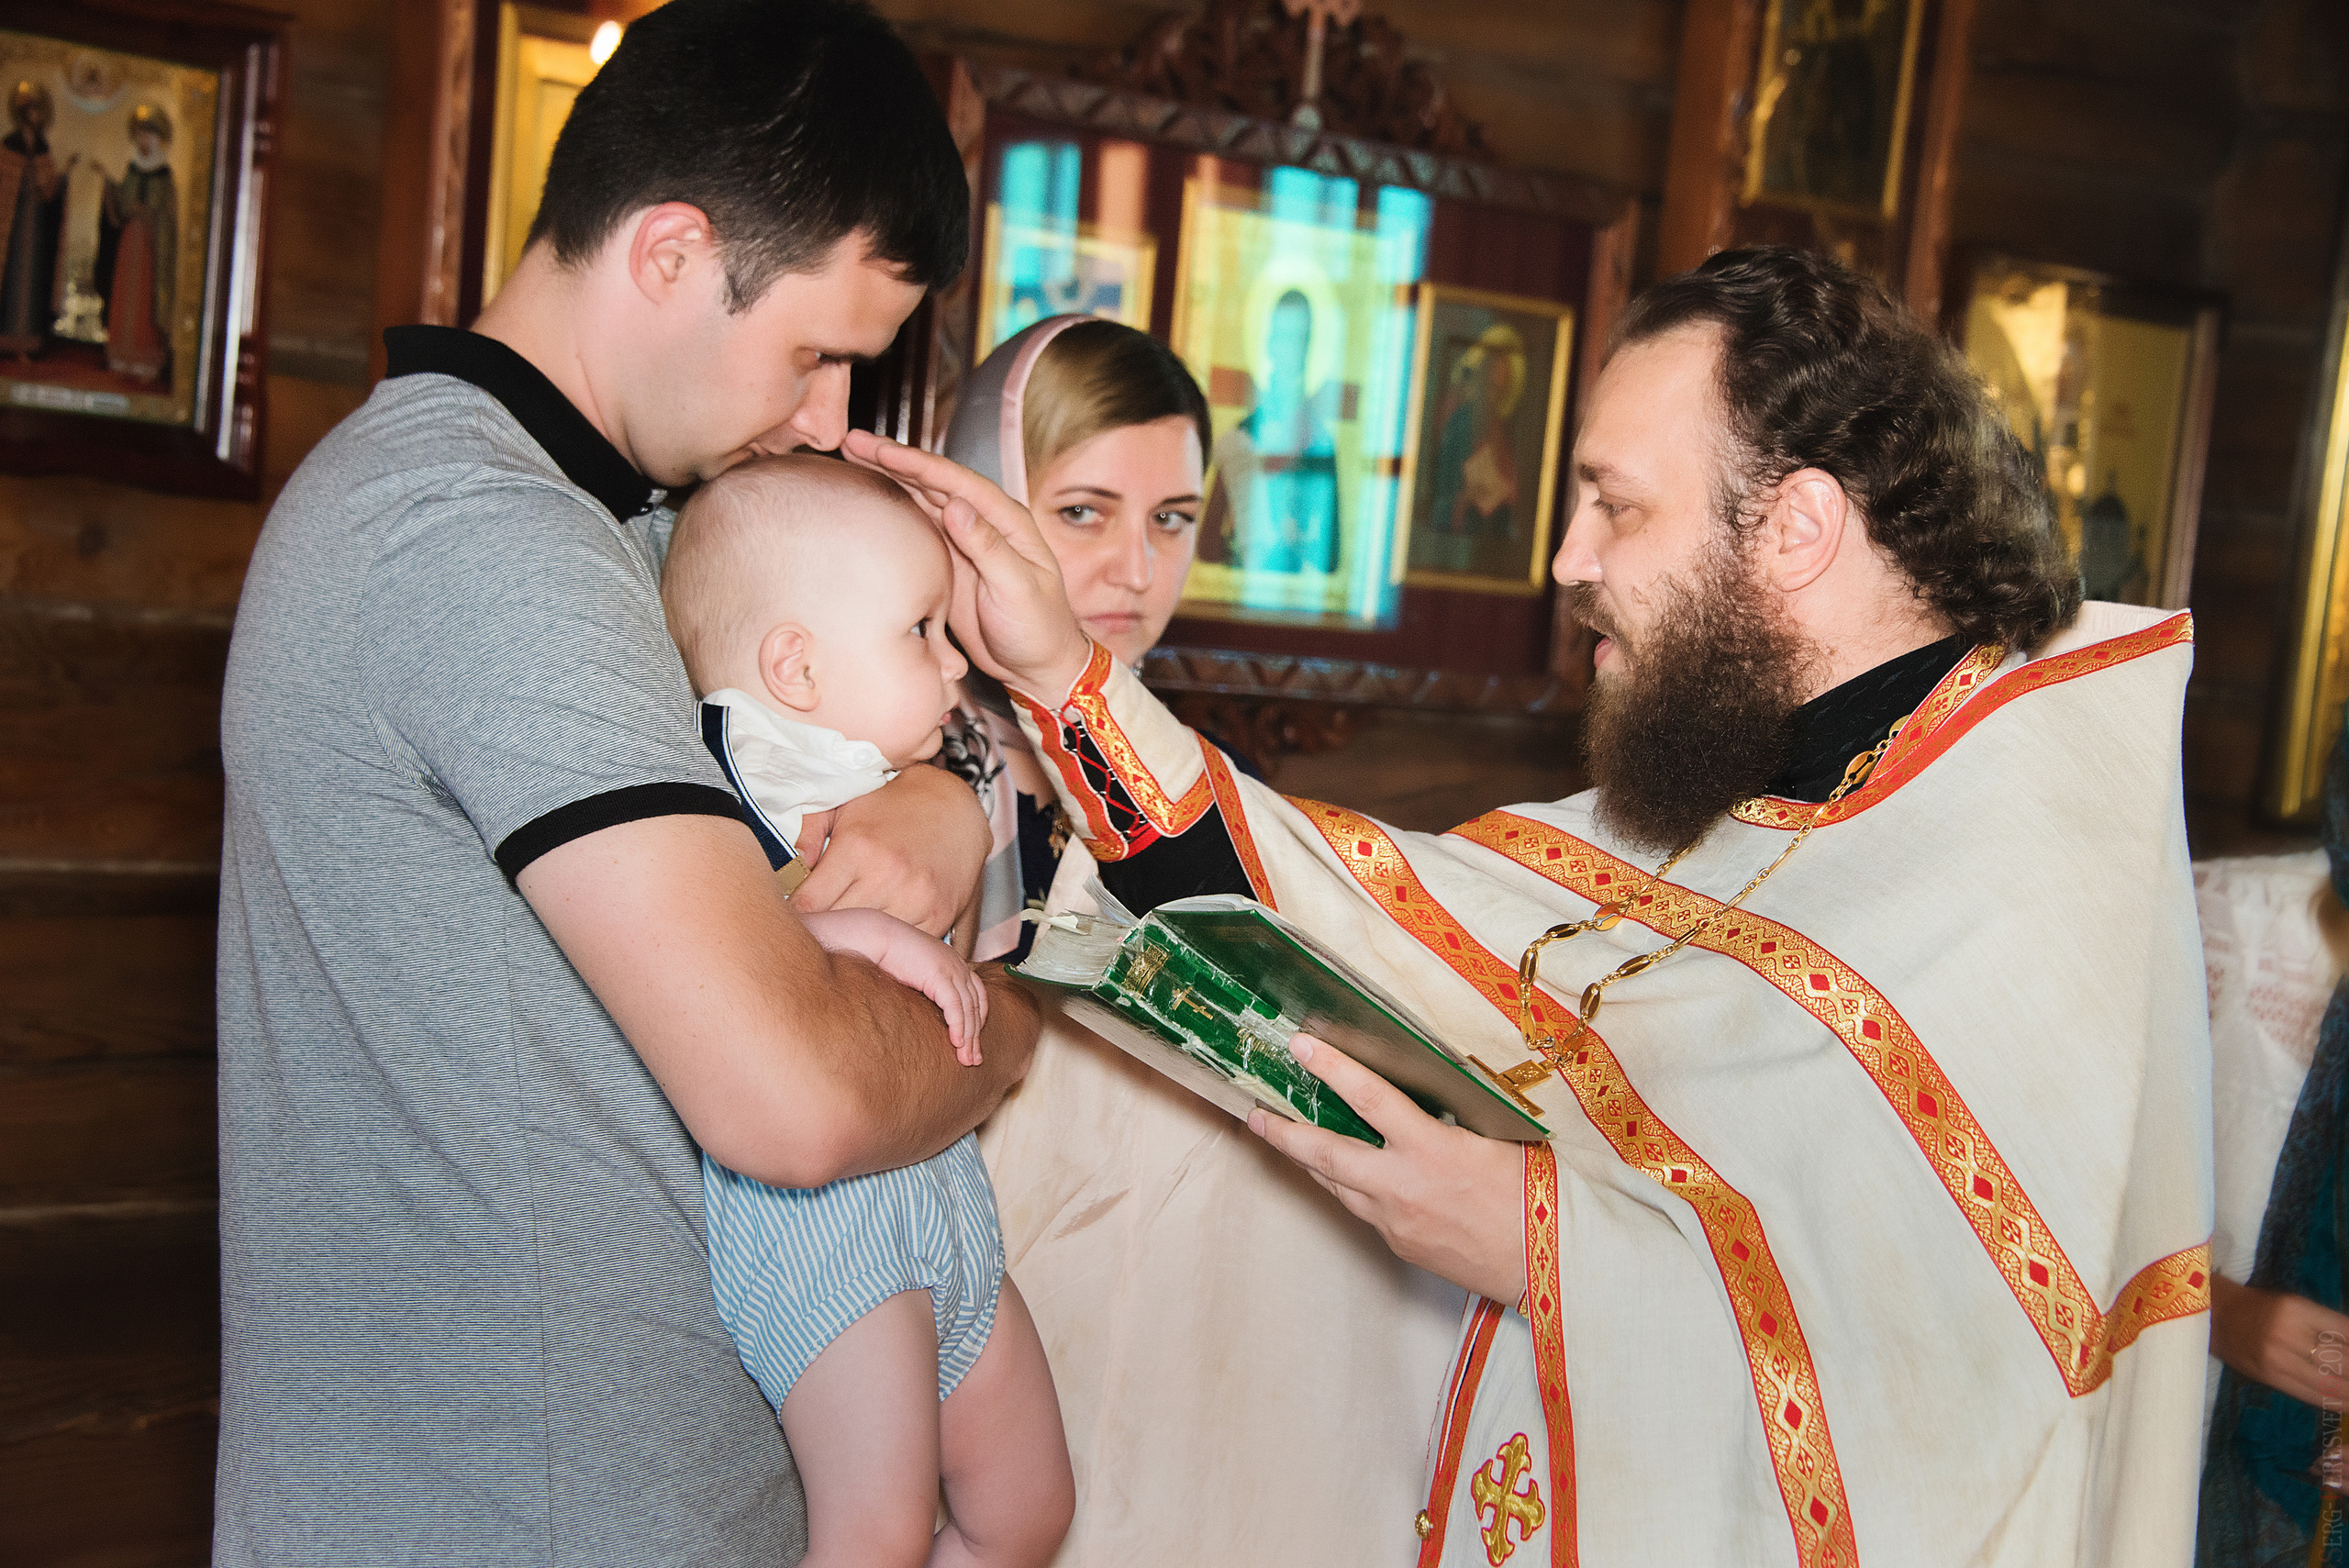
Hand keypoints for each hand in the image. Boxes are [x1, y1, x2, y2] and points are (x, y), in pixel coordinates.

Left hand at [793, 764, 986, 936]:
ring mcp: (916, 898)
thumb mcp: (845, 803)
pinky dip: (890, 945)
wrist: (957, 808)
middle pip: (836, 925)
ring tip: (848, 933)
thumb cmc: (893, 806)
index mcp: (857, 847)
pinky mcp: (939, 915)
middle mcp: (887, 874)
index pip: (809, 903)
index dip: (796, 914)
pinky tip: (881, 935)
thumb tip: (788, 869)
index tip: (793, 916)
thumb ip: (808, 829)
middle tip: (815, 928)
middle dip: (823, 928)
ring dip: (856, 941)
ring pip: (869, 941)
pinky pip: (902, 947)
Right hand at [800, 908, 989, 1063]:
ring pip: (968, 1009)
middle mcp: (958, 965)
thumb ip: (925, 988)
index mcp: (953, 963)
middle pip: (976, 1006)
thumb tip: (923, 1012)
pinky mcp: (940, 976)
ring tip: (966, 1059)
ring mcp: (951, 969)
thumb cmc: (888, 956)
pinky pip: (955, 1007)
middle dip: (976, 1035)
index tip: (973, 1041)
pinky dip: (958, 1027)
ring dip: (969, 1037)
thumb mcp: (914, 974)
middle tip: (974, 1060)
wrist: (875, 937)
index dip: (977, 1019)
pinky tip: (956, 1044)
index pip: (976, 995)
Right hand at [840, 429, 1092, 697]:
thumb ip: (988, 548)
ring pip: (920, 497)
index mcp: (1007, 521)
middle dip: (892, 459)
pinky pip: (915, 524)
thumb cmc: (1038, 628)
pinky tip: (868, 492)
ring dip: (887, 475)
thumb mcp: (1018, 589)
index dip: (918, 464)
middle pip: (933, 481)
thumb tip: (956, 507)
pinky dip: (891, 505)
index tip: (882, 451)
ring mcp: (963, 539)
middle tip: (852, 440)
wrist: (1036, 665)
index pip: (957, 483)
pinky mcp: (947, 559)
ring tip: (852, 454)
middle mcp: (983, 522)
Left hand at [1248, 1034, 1528, 1302]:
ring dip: (1308, 1162)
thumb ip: (1450, 1119)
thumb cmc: (1534, 1196)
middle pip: (1326, 1154)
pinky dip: (1348, 1188)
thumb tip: (1422, 1096)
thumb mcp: (1495, 1139)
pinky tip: (1345, 1177)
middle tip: (1254, 1114)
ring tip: (1283, 1139)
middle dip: (1285, 1132)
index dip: (1332, 1068)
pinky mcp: (1399, 1245)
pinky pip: (1362, 1210)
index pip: (1369, 1098)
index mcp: (1431, 1150)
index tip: (1302, 1045)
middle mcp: (1402, 1187)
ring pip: (1336, 1186)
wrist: (1546, 1265)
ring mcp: (1395, 1222)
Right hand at [2211, 1274, 2348, 1409]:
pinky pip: (2311, 1395)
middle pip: (2343, 1361)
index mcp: (2297, 1309)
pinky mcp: (2269, 1377)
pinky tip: (2347, 1405)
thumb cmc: (2257, 1306)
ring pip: (2330, 1383)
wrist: (2211, 1316)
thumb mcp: (2295, 1306)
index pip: (2346, 1333)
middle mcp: (2287, 1334)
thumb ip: (2327, 1326)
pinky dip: (2335, 1403)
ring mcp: (2277, 1358)